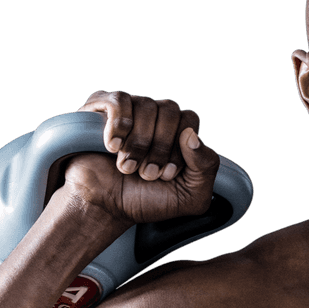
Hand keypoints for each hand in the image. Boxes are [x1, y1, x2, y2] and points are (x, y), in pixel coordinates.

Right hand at [61, 91, 219, 224]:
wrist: (106, 207)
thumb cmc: (147, 202)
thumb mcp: (191, 197)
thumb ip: (206, 167)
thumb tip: (192, 134)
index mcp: (178, 134)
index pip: (190, 120)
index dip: (180, 150)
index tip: (166, 175)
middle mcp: (156, 117)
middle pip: (171, 109)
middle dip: (161, 147)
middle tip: (147, 174)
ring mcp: (130, 109)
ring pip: (146, 105)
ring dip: (139, 143)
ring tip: (127, 167)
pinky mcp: (102, 108)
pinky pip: (119, 100)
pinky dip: (119, 126)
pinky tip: (113, 147)